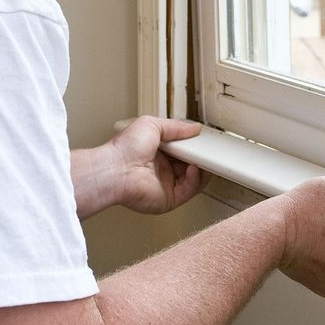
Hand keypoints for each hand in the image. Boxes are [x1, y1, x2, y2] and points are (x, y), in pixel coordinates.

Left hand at [71, 117, 204, 217]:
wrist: (115, 168)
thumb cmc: (125, 148)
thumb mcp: (152, 125)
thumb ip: (176, 126)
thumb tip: (194, 127)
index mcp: (158, 153)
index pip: (183, 150)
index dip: (194, 145)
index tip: (203, 139)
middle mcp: (163, 170)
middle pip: (191, 164)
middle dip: (201, 157)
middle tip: (208, 148)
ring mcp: (166, 185)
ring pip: (194, 179)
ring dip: (201, 168)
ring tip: (203, 157)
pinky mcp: (169, 199)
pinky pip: (189, 191)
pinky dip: (195, 180)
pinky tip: (193, 168)